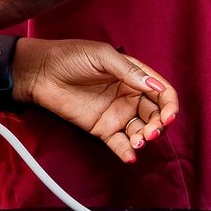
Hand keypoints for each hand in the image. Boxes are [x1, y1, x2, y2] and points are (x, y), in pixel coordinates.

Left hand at [12, 38, 177, 164]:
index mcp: (133, 75)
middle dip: (159, 125)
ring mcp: (116, 113)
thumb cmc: (69, 56)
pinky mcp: (101, 128)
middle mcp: (128, 95)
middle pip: (155, 114)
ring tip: (138, 140)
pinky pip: (120, 143)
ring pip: (141, 130)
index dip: (170, 104)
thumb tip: (155, 87)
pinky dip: (127, 151)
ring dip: (145, 138)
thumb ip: (129, 71)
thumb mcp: (101, 56)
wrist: (40, 72)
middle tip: (152, 131)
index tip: (169, 115)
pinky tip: (130, 155)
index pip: (161, 92)